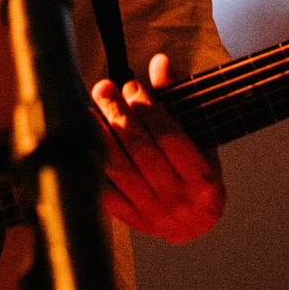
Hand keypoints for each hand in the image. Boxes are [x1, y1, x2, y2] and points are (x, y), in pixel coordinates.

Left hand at [91, 53, 225, 243]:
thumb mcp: (199, 140)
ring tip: (89, 109)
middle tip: (103, 89)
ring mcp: (153, 213)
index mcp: (202, 178)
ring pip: (121, 170)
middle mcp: (179, 198)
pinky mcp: (131, 221)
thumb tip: (160, 63)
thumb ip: (179, 102)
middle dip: (119, 115)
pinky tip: (86, 140)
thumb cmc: (197, 176)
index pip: (171, 137)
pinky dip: (95, 164)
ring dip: (102, 136)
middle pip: (142, 150)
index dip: (149, 108)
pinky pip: (107, 192)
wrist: (195, 226)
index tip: (132, 86)